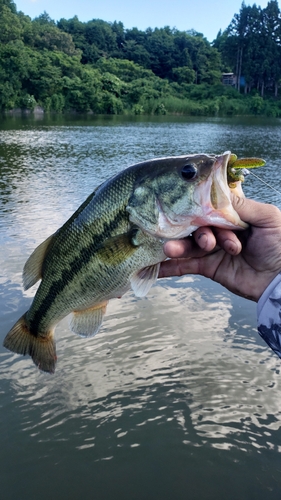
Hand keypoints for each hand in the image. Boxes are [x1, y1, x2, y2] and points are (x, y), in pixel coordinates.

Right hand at [159, 197, 280, 301]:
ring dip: (178, 246)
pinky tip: (156, 267)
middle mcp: (221, 229)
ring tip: (170, 249)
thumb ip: (241, 206)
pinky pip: (187, 265)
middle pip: (197, 225)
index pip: (211, 206)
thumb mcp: (267, 218)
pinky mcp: (209, 268)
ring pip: (190, 244)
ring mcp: (213, 249)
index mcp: (234, 214)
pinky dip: (171, 267)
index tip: (188, 206)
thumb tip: (216, 193)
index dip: (200, 207)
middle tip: (206, 242)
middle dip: (195, 231)